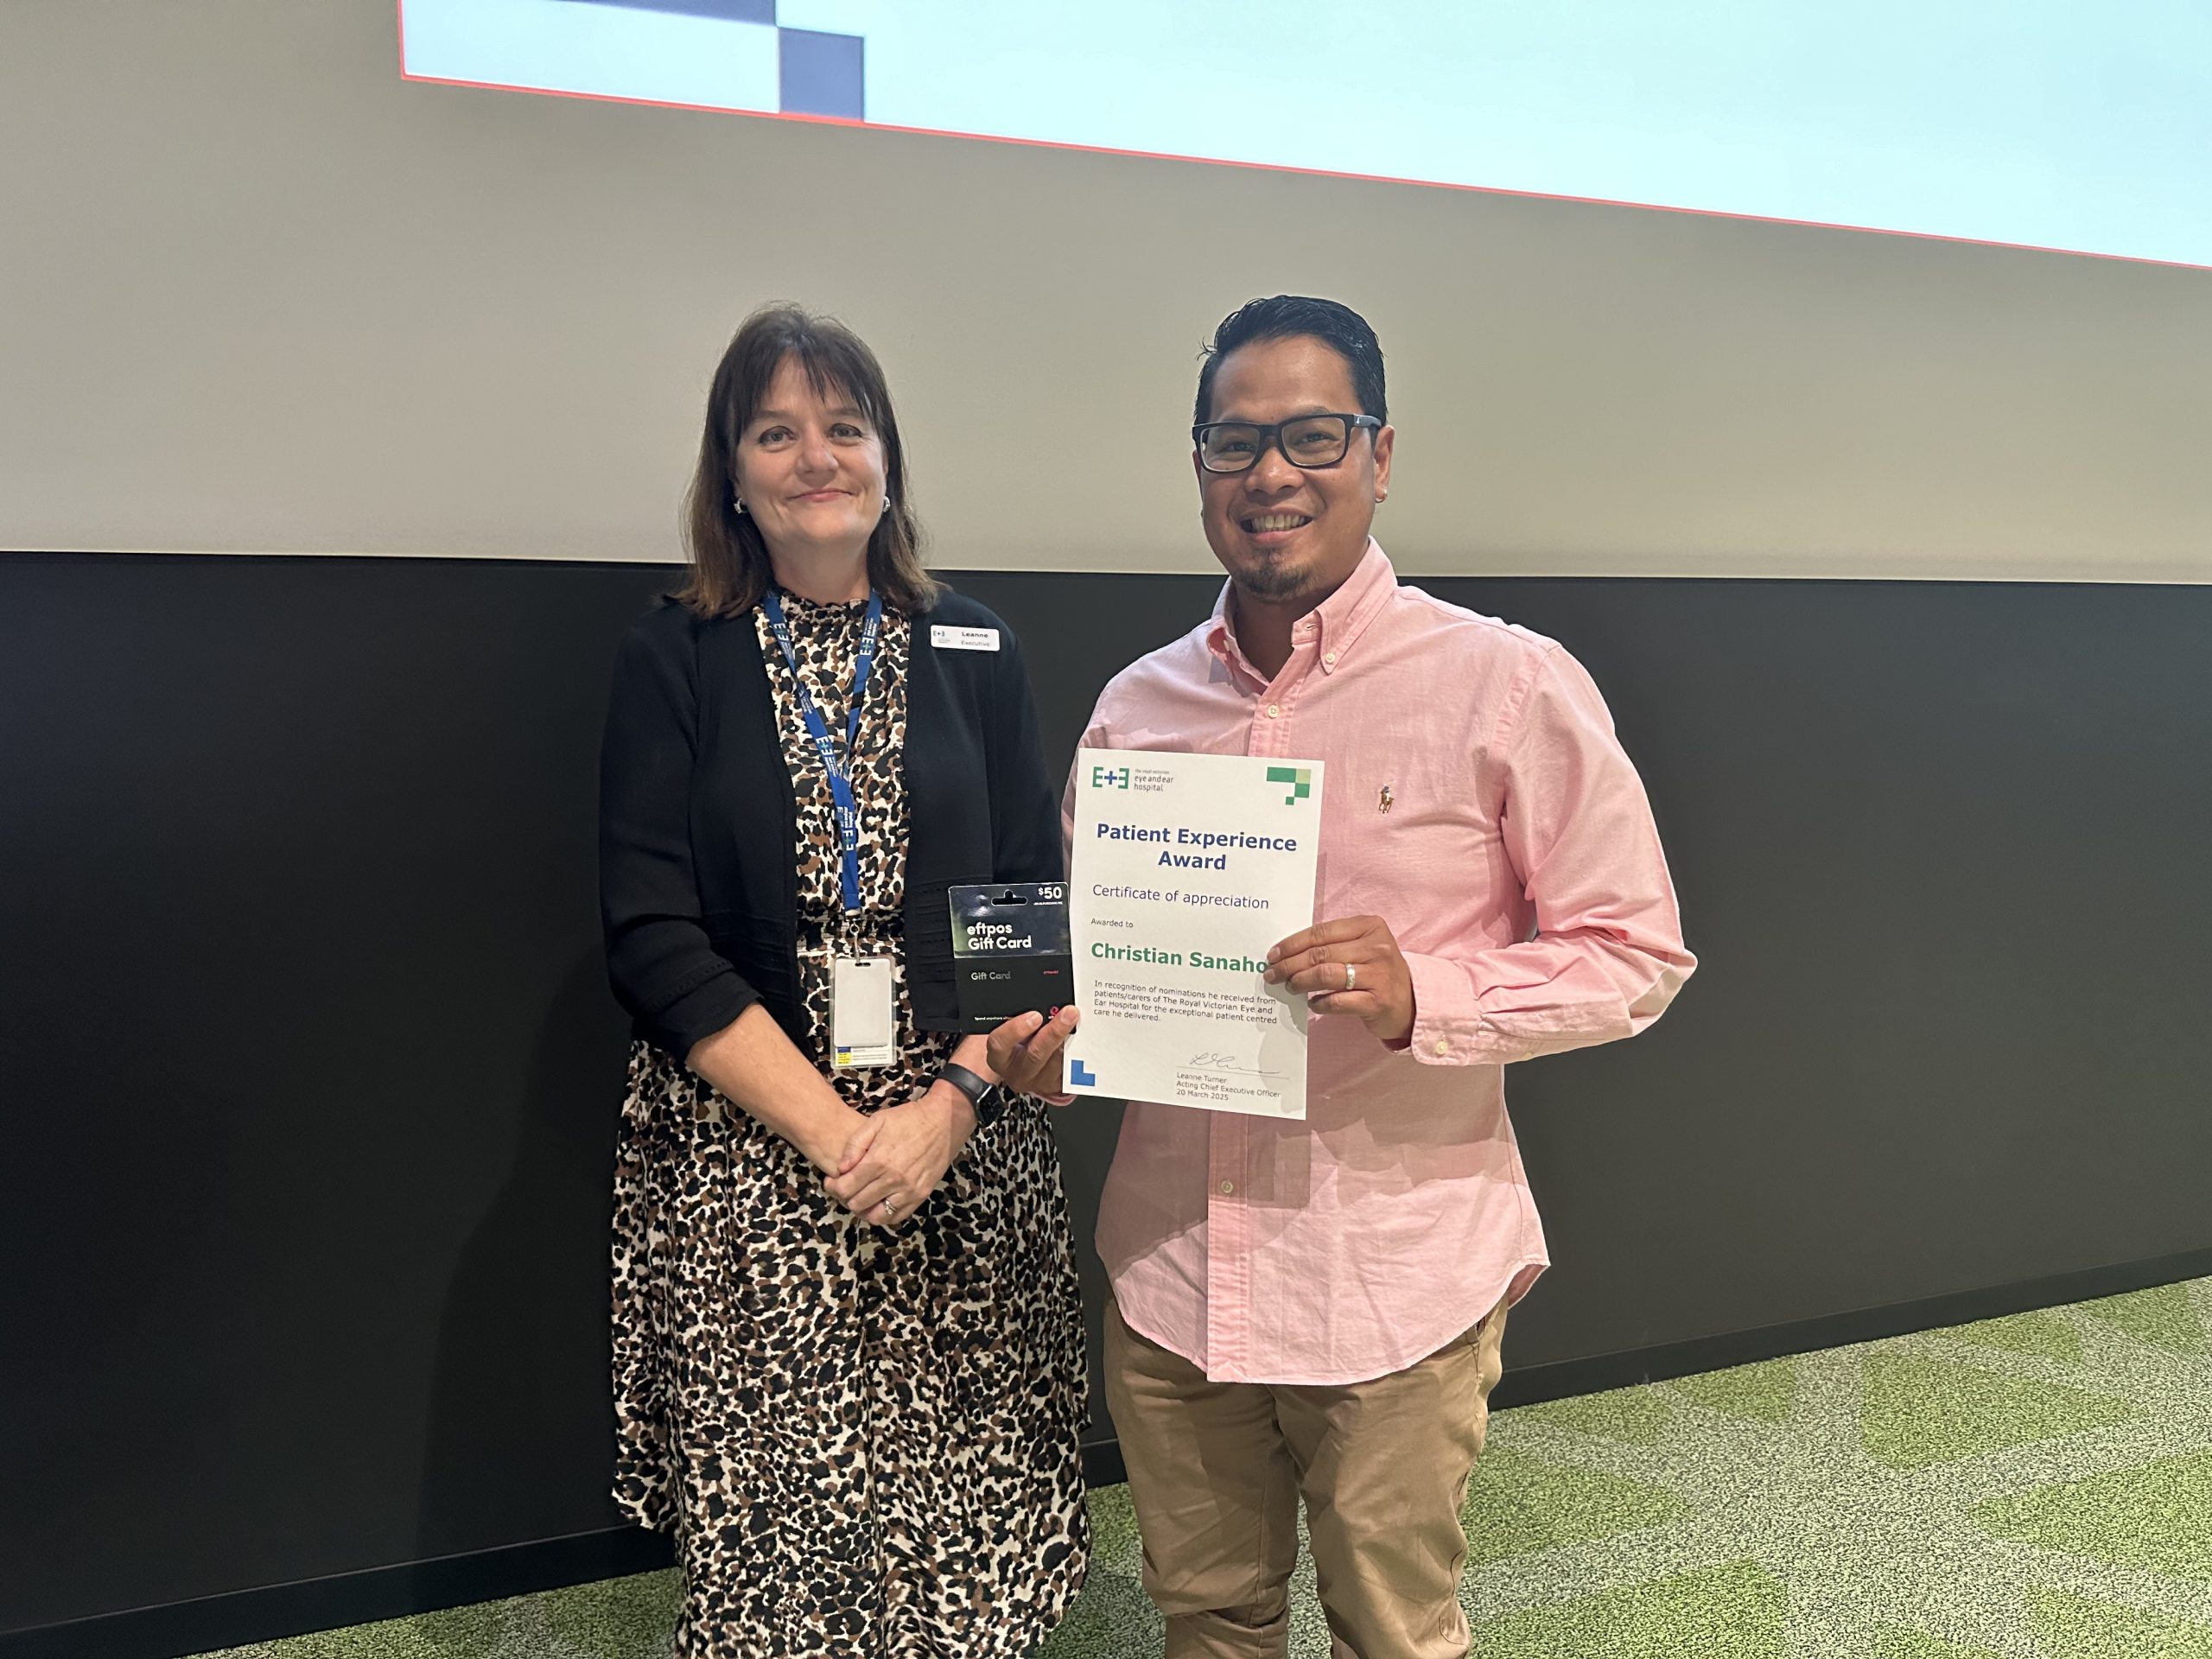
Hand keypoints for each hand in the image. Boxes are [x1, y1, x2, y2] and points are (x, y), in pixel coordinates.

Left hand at [822, 1086, 971, 1228]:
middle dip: (845, 1197)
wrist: (943, 1122)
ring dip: (864, 1210)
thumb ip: (855, 1145)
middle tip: (845, 1188)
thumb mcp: (877, 1121)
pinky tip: (878, 1202)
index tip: (832, 1181)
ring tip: (861, 1197)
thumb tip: (841, 1168)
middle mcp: (893, 1179)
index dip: (833, 1187)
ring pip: (876, 1216)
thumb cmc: (908, 1118)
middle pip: (858, 1204)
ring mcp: (909, 1190)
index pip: (846, 1188)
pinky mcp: (921, 1195)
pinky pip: (897, 1217)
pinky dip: (883, 1214)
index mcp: (879, 1160)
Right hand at [985, 1006, 1079, 1102]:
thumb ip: (1021, 1018)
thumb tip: (1045, 1003)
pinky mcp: (1054, 1086)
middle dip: (1054, 1032)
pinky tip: (1083, 1040)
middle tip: (1068, 1014)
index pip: (1000, 1044)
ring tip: (1079, 1024)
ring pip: (1056, 1063)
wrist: (1021, 1064)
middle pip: (1035, 1055)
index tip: (1035, 1016)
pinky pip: (1069, 1072)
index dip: (1016, 1030)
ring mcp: (1036, 1082)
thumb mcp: (1012, 1028)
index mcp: (998, 1057)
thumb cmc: (1016, 1042)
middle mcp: (1016, 1073)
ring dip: (1070, 1042)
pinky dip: (1078, 1054)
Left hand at [1265, 915, 1415, 1046]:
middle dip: (1290, 964)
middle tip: (1273, 974)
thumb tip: (1287, 952)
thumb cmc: (1377, 971)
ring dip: (1300, 982)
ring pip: (1326, 975)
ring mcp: (1379, 975)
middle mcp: (1377, 948)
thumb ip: (1333, 944)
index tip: (1273, 954)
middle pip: (1320, 954)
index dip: (1292, 944)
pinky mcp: (1377, 1001)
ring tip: (1290, 986)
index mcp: (1370, 927)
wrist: (1410, 1002)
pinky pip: (1337, 1001)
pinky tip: (1313, 1003)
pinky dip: (1319, 1003)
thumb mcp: (1362, 947)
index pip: (1321, 932)